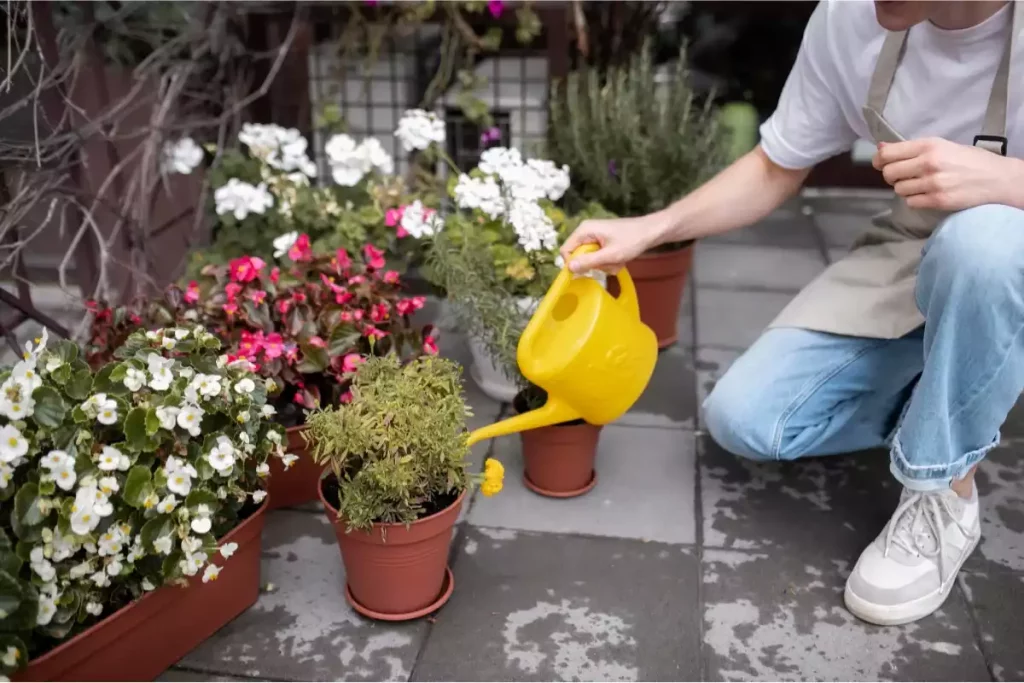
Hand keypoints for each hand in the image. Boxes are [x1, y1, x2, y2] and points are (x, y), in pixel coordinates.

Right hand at [559, 213, 668, 273]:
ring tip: (617, 261)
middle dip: (593, 264)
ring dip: (603, 264)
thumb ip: (589, 261)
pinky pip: (598, 255)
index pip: (566, 250)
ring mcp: (594, 235)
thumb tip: (569, 268)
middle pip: (579, 255)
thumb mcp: (610, 255)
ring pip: (590, 258)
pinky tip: (620, 259)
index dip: (574, 264)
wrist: (651, 231)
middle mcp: (586, 231)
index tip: (587, 272)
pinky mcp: (602, 240)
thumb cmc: (632, 241)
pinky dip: (608, 261)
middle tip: (608, 265)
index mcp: (584, 230)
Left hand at [873, 137, 1021, 210]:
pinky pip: (911, 202)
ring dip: (905, 189)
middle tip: (903, 176)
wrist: (997, 179)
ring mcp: (932, 183)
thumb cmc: (968, 160)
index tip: (880, 164)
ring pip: (898, 189)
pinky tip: (928, 194)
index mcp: (929, 145)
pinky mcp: (937, 200)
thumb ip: (911, 149)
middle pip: (888, 173)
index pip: (887, 153)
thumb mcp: (942, 146)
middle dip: (891, 176)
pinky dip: (915, 200)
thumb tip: (880, 147)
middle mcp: (928, 163)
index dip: (878, 160)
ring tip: (922, 184)